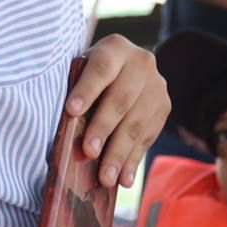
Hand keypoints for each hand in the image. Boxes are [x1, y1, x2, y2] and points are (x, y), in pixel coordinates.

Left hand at [67, 35, 169, 187]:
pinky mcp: (164, 109)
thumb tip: (63, 132)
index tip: (71, 111)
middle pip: (120, 100)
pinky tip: (123, 179)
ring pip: (137, 123)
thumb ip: (75, 89)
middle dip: (103, 129)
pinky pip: (148, 138)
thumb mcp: (82, 69)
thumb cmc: (91, 72)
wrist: (126, 66)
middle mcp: (141, 64)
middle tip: (88, 152)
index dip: (86, 90)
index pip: (101, 69)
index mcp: (115, 48)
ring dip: (119, 153)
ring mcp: (157, 87)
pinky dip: (133, 160)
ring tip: (105, 176)